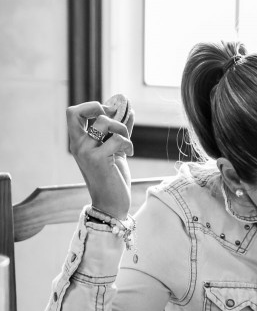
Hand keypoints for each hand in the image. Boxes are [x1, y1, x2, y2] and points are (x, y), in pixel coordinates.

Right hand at [66, 100, 134, 218]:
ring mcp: (85, 152)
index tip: (110, 112)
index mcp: (78, 142)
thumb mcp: (115, 151)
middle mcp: (77, 145)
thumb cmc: (113, 177)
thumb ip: (118, 132)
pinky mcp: (98, 159)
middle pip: (75, 112)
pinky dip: (128, 143)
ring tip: (126, 143)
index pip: (72, 113)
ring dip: (122, 128)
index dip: (91, 106)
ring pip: (103, 122)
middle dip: (98, 108)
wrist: (112, 204)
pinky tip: (129, 153)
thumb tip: (128, 111)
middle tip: (114, 119)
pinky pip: (117, 139)